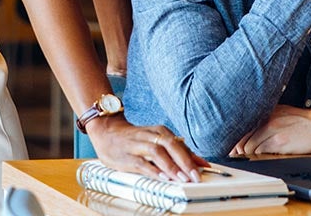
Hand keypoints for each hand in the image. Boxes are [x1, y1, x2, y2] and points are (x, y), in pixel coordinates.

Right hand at [87, 116, 208, 181]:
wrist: (107, 131)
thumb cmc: (135, 139)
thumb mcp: (156, 140)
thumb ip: (176, 151)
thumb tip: (199, 163)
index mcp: (160, 132)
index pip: (179, 144)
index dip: (192, 157)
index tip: (204, 169)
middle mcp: (150, 136)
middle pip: (171, 145)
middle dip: (185, 161)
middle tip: (195, 176)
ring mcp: (138, 145)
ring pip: (157, 153)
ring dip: (171, 166)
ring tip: (182, 178)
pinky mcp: (127, 157)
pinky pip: (142, 163)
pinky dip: (153, 170)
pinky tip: (162, 178)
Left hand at [229, 105, 310, 156]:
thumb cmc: (305, 122)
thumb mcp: (283, 114)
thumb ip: (267, 121)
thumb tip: (252, 133)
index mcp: (267, 111)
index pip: (243, 124)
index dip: (236, 138)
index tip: (233, 147)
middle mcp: (267, 118)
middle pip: (243, 136)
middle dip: (239, 148)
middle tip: (236, 155)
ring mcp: (272, 130)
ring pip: (249, 146)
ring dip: (248, 154)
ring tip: (247, 157)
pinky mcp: (279, 141)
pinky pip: (260, 152)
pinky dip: (257, 156)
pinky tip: (260, 157)